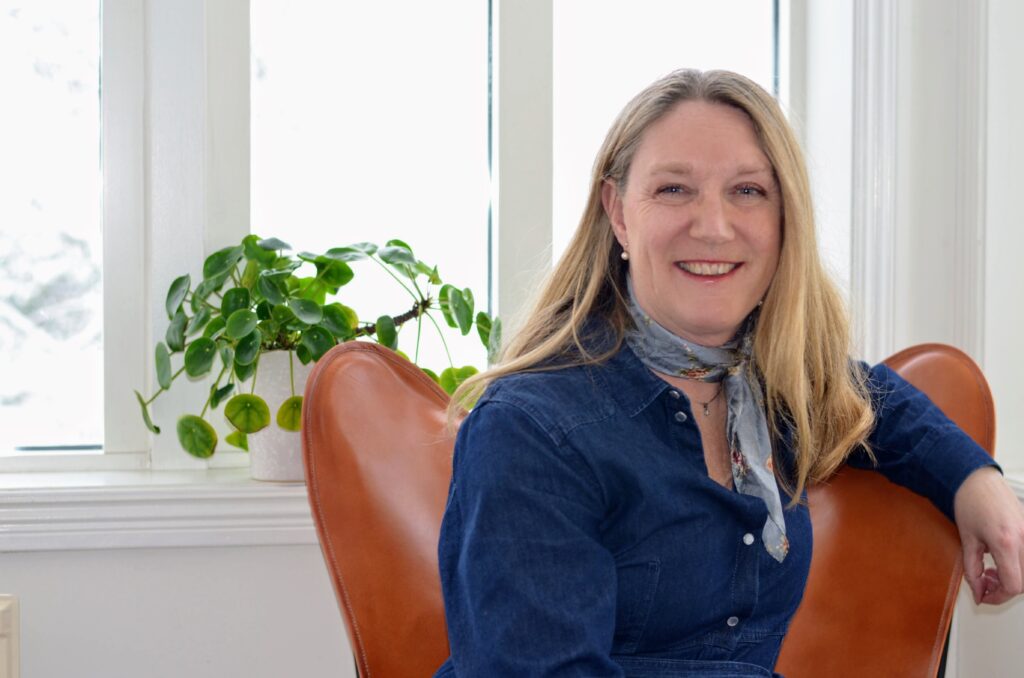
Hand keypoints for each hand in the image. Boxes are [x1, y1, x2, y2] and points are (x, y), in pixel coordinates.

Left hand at [953, 466, 1023, 604]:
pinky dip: (1017, 567)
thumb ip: (972, 570)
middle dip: (1003, 589)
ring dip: (1011, 579)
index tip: (984, 596)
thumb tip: (978, 592)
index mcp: (1006, 542)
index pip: (1013, 585)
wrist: (978, 480)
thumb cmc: (970, 503)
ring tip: (990, 571)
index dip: (998, 596)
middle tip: (984, 583)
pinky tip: (1001, 561)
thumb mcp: (966, 540)